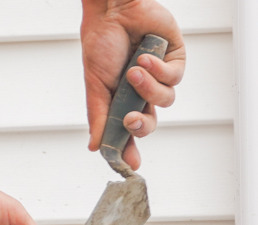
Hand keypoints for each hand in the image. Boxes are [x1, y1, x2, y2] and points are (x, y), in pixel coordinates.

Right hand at [81, 0, 185, 168]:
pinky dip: (158, 70)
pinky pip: (174, 77)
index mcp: (121, 103)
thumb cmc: (100, 46)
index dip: (130, 150)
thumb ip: (97, 118)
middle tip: (130, 121)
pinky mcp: (174, 60)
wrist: (113, 13)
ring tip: (133, 72)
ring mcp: (159, 78)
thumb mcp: (95, 88)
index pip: (128, 133)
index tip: (129, 165)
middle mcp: (141, 94)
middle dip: (141, 126)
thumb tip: (95, 147)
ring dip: (148, 89)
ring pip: (165, 101)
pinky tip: (145, 57)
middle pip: (150, 124)